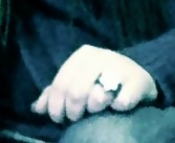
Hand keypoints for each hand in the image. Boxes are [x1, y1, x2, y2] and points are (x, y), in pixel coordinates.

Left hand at [31, 45, 157, 122]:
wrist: (137, 76)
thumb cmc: (101, 80)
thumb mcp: (78, 81)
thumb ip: (56, 93)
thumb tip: (37, 108)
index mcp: (83, 55)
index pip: (61, 84)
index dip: (56, 106)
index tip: (60, 118)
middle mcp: (101, 56)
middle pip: (76, 92)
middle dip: (73, 112)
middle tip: (76, 119)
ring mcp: (120, 66)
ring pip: (97, 96)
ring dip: (94, 109)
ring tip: (96, 111)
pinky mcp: (138, 80)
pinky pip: (122, 101)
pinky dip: (117, 108)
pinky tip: (117, 108)